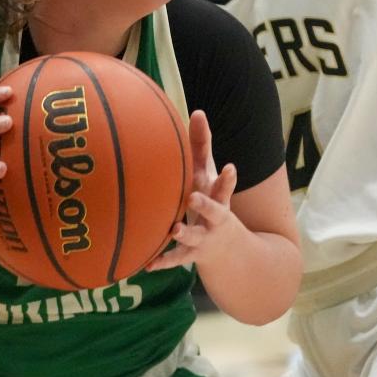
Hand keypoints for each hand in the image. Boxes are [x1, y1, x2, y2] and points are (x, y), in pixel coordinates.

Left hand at [147, 110, 238, 271]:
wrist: (227, 248)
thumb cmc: (211, 198)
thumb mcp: (209, 173)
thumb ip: (202, 145)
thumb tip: (197, 111)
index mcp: (217, 196)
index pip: (224, 185)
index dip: (227, 178)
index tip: (229, 168)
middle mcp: (215, 218)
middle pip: (214, 210)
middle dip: (206, 205)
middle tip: (194, 197)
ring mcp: (204, 237)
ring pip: (194, 237)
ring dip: (185, 234)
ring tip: (174, 230)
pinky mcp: (191, 254)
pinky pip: (175, 259)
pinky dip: (162, 261)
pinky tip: (146, 265)